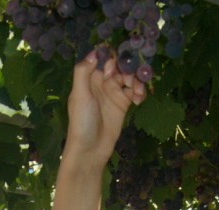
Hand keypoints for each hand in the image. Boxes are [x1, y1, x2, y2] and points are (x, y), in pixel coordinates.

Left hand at [65, 50, 146, 166]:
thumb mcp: (79, 95)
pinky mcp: (123, 104)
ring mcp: (114, 92)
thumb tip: (94, 51)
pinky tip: (139, 99)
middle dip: (128, 68)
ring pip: (129, 76)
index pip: (103, 58)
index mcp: (89, 77)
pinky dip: (139, 91)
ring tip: (137, 91)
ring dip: (136, 80)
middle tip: (129, 79)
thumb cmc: (82, 122)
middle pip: (120, 65)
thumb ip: (83, 72)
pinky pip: (135, 91)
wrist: (90, 149)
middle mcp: (102, 82)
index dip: (112, 58)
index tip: (115, 67)